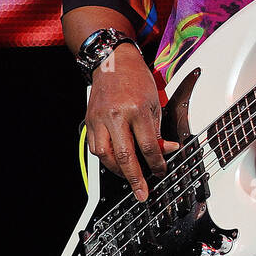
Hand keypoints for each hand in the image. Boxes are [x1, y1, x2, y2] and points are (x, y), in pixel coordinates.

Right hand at [85, 44, 178, 201]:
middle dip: (135, 179)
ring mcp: (99, 119)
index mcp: (136, 110)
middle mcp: (115, 116)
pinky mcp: (89, 121)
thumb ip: (158, 130)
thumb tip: (166, 151)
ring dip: (117, 170)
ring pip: (105, 155)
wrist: (112, 62)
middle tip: (142, 193)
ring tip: (129, 177)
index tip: (161, 171)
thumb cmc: (136, 80)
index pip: (147, 146)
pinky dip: (106, 158)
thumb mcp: (154, 103)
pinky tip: (115, 163)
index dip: (156, 163)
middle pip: (125, 156)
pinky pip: (95, 147)